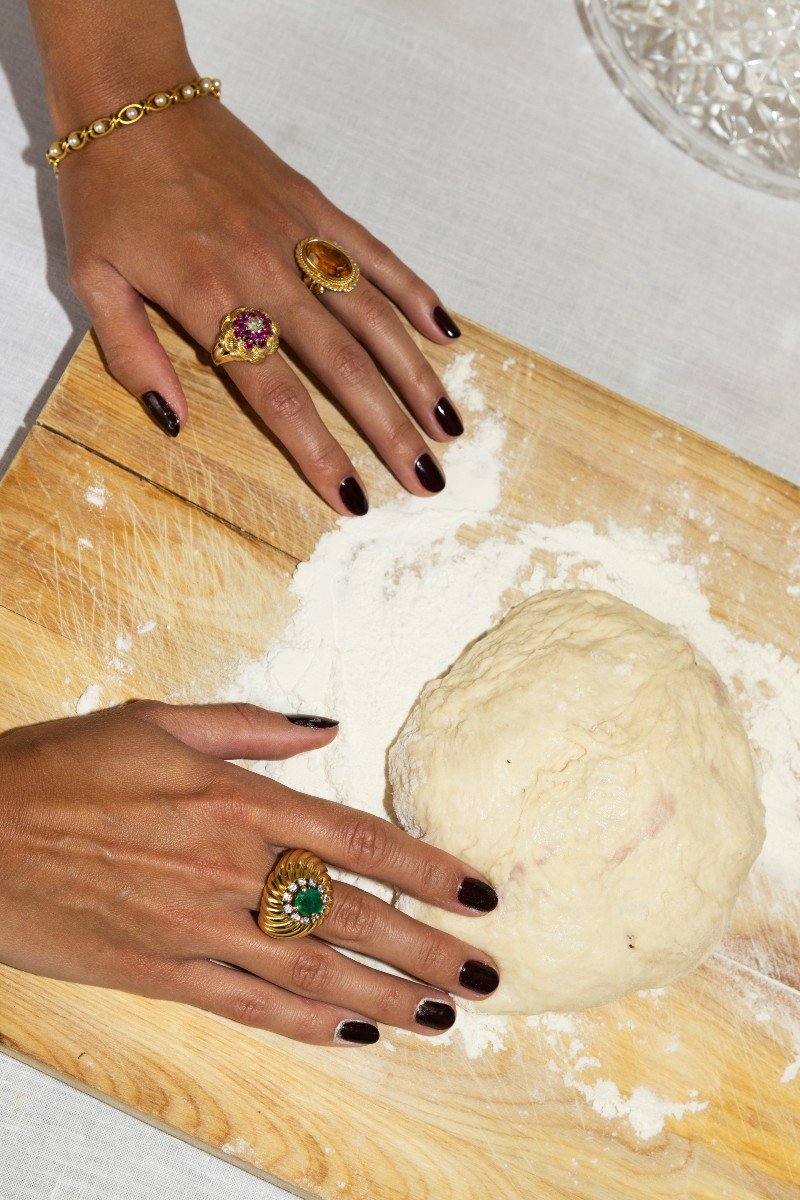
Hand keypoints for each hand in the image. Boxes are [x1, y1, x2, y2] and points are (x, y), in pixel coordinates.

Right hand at [0, 702, 498, 1044]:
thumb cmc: (59, 767)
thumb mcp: (154, 719)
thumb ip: (250, 727)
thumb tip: (327, 728)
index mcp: (231, 798)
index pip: (355, 838)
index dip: (426, 869)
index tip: (478, 892)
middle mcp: (224, 866)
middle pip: (349, 913)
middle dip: (428, 948)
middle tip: (488, 974)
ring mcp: (192, 925)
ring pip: (311, 969)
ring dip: (387, 995)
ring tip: (445, 1016)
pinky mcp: (159, 972)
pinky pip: (248, 1005)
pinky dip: (308, 1023)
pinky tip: (355, 1034)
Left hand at [58, 100, 464, 513]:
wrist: (132, 97)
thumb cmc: (108, 195)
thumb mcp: (92, 282)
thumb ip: (133, 357)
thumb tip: (173, 424)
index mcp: (213, 301)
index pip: (279, 395)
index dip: (320, 452)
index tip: (355, 498)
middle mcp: (269, 273)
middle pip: (344, 366)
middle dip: (391, 430)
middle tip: (427, 481)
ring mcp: (301, 237)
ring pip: (373, 317)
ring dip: (416, 376)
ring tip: (449, 427)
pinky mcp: (317, 206)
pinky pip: (376, 256)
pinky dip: (415, 294)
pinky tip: (447, 335)